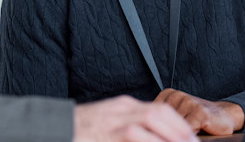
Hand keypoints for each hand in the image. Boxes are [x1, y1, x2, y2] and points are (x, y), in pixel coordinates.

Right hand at [73, 95, 198, 141]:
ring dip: (169, 135)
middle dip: (179, 129)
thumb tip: (151, 135)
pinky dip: (150, 141)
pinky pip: (134, 136)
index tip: (189, 137)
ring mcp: (113, 122)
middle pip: (159, 113)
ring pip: (150, 121)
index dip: (178, 123)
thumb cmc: (80, 130)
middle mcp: (120, 110)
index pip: (159, 109)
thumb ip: (128, 125)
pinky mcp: (108, 134)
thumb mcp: (107, 122)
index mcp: (122, 106)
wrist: (54, 128)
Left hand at [153, 89, 243, 135]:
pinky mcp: (199, 111)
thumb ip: (163, 119)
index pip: (153, 116)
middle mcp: (176, 95)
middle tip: (181, 129)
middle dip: (169, 130)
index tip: (165, 129)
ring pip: (174, 126)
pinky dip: (190, 134)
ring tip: (191, 129)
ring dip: (181, 132)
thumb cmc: (198, 118)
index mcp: (168, 95)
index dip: (160, 127)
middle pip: (163, 122)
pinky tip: (199, 129)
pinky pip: (187, 129)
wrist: (223, 115)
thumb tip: (148, 130)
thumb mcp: (177, 116)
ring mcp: (188, 101)